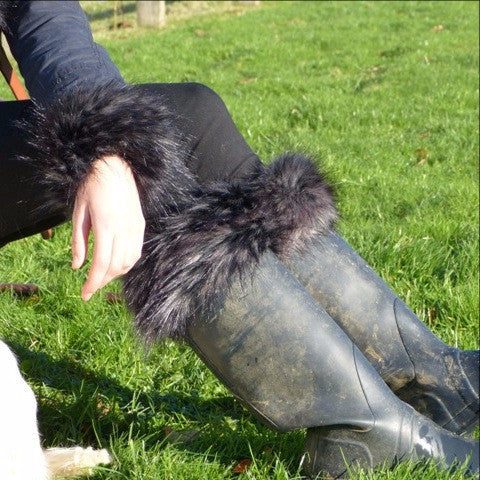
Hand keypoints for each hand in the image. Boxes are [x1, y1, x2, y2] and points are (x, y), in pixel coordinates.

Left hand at [71, 155, 144, 300]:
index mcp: (106, 225)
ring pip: (129, 262)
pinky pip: (136, 252)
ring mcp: (135, 227)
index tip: (84, 294)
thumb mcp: (79, 211)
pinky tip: (116, 265)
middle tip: (90, 288)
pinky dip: (127, 264)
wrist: (115, 166)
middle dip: (102, 281)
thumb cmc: (92, 186)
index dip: (93, 282)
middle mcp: (124, 229)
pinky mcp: (140, 225)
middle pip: (116, 266)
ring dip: (115, 274)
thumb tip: (77, 266)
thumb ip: (78, 240)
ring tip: (102, 277)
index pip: (102, 263)